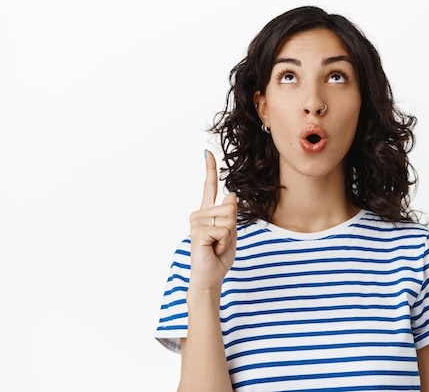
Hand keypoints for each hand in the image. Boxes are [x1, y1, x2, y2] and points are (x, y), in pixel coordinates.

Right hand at [188, 150, 237, 291]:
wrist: (210, 276)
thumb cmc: (219, 256)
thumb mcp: (231, 232)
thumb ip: (231, 214)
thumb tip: (229, 195)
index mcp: (207, 212)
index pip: (208, 186)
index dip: (209, 169)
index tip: (207, 152)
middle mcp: (199, 214)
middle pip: (230, 208)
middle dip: (232, 228)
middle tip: (221, 242)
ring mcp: (196, 222)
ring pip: (229, 219)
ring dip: (229, 236)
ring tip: (216, 246)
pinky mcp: (198, 231)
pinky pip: (224, 230)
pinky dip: (225, 242)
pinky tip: (214, 249)